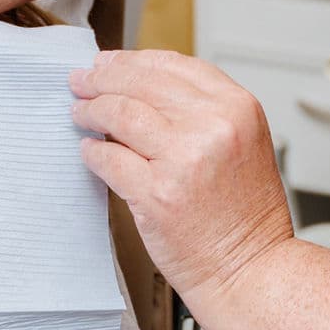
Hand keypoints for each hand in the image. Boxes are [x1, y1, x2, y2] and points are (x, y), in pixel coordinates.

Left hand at [69, 50, 296, 317]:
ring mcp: (184, 160)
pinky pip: (109, 159)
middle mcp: (213, 127)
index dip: (133, 60)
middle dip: (102, 78)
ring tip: (79, 113)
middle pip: (140, 82)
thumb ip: (200, 112)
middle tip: (81, 81)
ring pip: (119, 113)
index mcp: (237, 108)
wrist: (250, 269)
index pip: (173, 64)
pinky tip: (89, 151)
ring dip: (90, 110)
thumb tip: (139, 88)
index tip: (109, 62)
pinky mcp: (156, 195)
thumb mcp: (241, 144)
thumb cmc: (245, 217)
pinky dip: (92, 152)